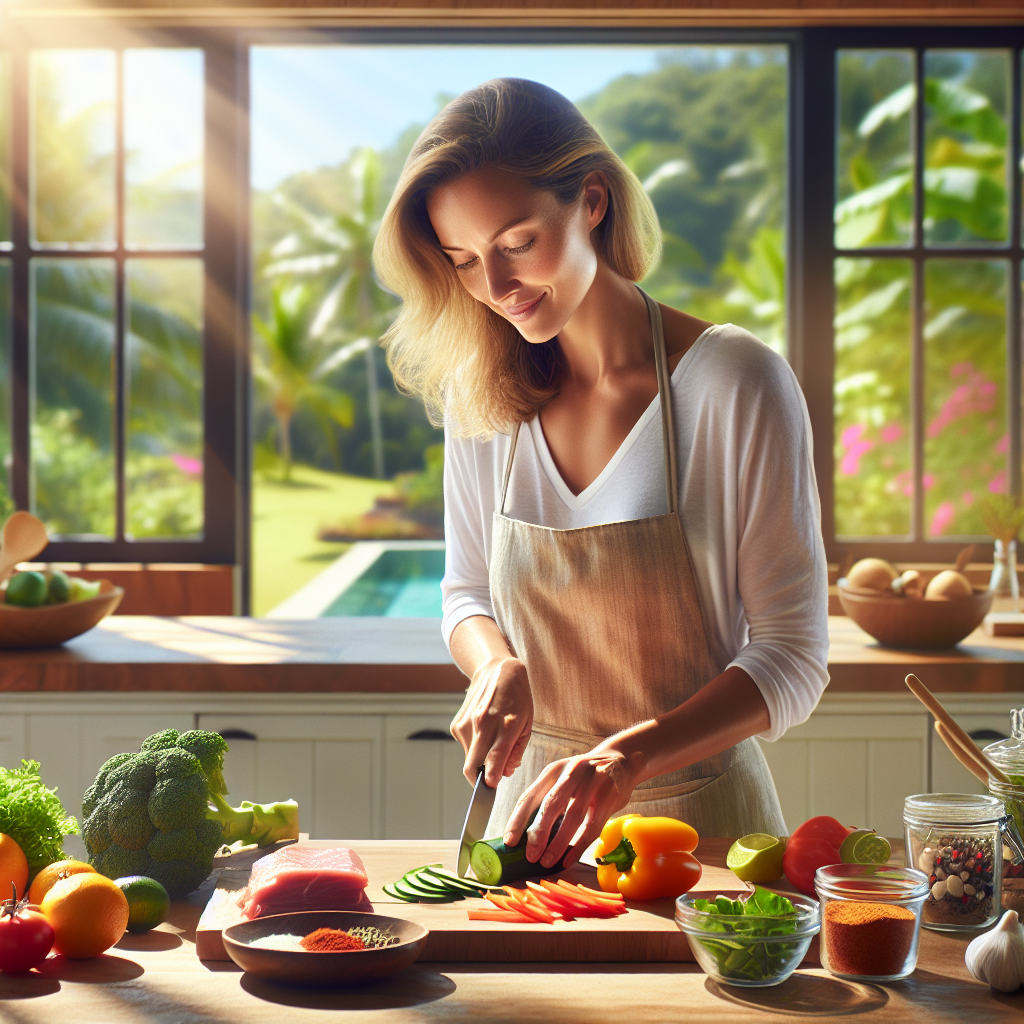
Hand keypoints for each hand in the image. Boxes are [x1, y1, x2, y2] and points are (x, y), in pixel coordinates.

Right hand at [450, 656, 532, 786]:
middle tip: (489, 781)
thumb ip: (516, 751)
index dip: (492, 779)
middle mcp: (483, 725)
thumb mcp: (528, 723)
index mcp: (506, 725)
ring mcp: (467, 724)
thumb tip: (504, 773)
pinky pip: (464, 746)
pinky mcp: (457, 724)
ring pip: (468, 758)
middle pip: (472, 767)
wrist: (496, 670)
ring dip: (479, 759)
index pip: (495, 760)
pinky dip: (473, 747)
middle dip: (478, 781)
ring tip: (492, 740)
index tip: (492, 787)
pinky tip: (483, 730)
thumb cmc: (517, 698)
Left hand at [502, 748, 640, 868]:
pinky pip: (592, 825)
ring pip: (572, 817)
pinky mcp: (609, 795)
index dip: (518, 819)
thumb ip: (548, 799)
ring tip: (547, 861)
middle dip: (538, 833)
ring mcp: (592, 782)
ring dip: (558, 843)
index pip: (531, 795)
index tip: (510, 841)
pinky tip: (569, 859)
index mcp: (553, 770)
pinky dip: (579, 845)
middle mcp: (571, 772)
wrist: (622, 760)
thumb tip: (527, 834)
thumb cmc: (586, 776)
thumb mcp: (564, 778)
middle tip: (531, 855)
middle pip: (551, 805)